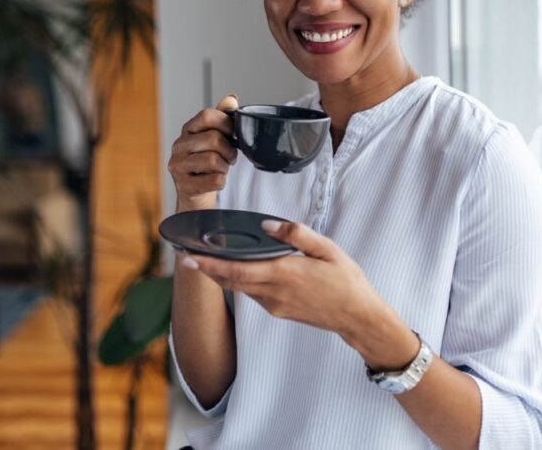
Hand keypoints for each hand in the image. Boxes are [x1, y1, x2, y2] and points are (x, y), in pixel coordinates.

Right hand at [168, 94, 238, 211]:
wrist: (195, 193)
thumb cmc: (207, 163)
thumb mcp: (215, 138)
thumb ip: (222, 118)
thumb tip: (231, 98)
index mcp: (188, 130)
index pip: (206, 115)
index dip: (226, 123)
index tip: (233, 134)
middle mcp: (178, 146)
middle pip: (213, 138)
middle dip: (229, 150)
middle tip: (230, 157)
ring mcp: (178, 166)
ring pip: (213, 160)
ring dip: (225, 167)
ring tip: (222, 169)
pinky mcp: (184, 186)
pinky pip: (214, 180)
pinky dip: (222, 182)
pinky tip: (216, 181)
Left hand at [181, 220, 416, 368]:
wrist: (357, 317)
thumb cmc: (345, 280)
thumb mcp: (326, 249)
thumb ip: (296, 234)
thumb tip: (267, 225)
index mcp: (284, 274)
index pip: (238, 269)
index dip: (211, 264)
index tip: (190, 256)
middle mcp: (274, 292)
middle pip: (230, 280)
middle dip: (206, 268)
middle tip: (184, 255)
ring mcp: (274, 305)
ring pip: (239, 288)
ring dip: (219, 275)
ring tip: (202, 258)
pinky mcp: (277, 311)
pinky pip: (251, 293)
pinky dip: (237, 281)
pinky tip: (233, 269)